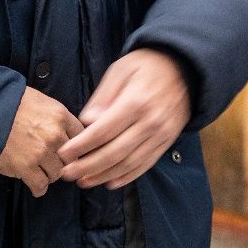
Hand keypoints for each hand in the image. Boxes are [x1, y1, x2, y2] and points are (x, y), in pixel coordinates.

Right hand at [0, 87, 82, 196]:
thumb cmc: (10, 105)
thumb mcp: (40, 101)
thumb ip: (57, 117)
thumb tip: (68, 131)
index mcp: (60, 116)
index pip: (81, 136)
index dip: (75, 144)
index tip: (69, 149)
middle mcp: (54, 135)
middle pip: (71, 157)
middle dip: (62, 160)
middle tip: (52, 161)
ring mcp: (41, 153)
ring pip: (57, 173)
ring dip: (49, 174)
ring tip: (40, 170)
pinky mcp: (26, 168)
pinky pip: (41, 185)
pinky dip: (38, 188)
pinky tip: (35, 184)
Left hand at [59, 49, 190, 189]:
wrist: (184, 67)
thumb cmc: (147, 65)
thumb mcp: (120, 70)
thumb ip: (102, 97)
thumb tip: (86, 123)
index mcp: (135, 102)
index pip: (103, 131)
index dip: (81, 146)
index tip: (63, 154)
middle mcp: (151, 122)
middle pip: (114, 152)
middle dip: (88, 166)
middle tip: (67, 173)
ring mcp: (161, 135)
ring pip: (129, 163)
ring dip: (104, 176)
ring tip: (83, 181)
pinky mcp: (167, 142)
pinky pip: (146, 164)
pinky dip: (127, 177)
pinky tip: (110, 182)